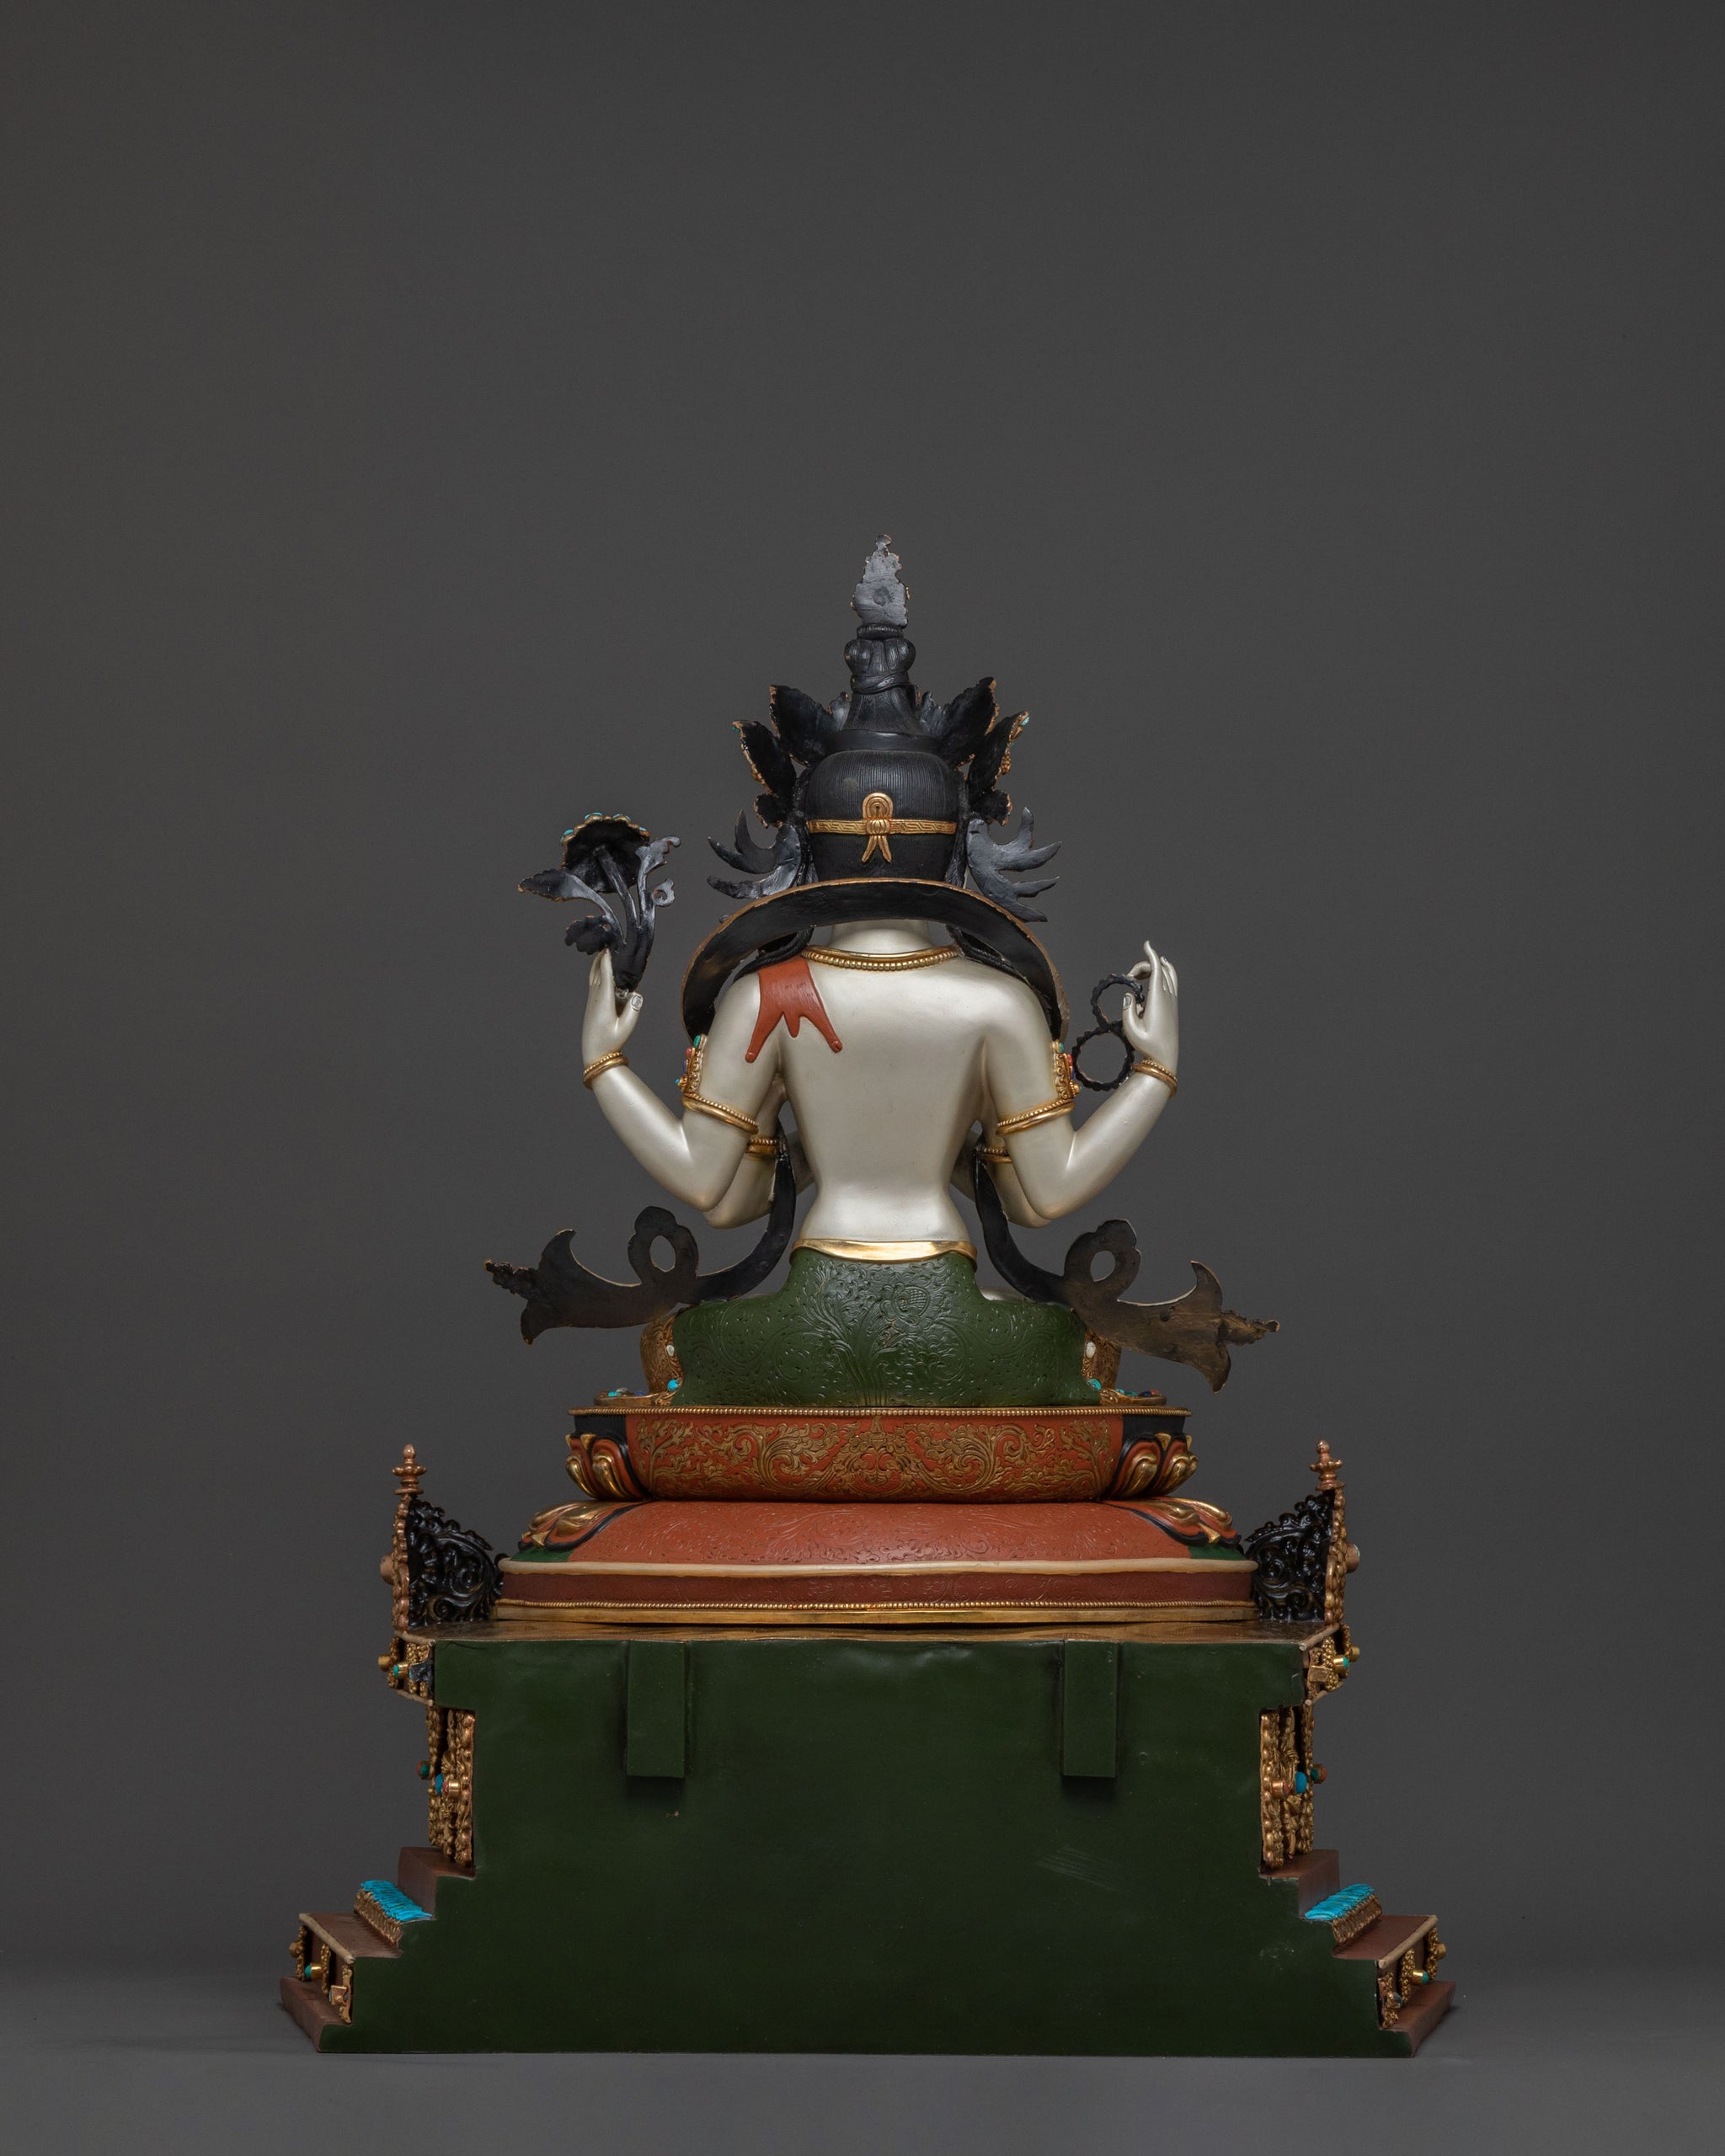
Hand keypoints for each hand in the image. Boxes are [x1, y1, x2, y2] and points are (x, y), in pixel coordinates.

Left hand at [582, 950, 642, 1064]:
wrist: (594, 1054)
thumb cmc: (610, 1042)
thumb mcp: (626, 1028)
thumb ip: (633, 1011)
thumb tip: (637, 994)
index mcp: (604, 1002)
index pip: (605, 975)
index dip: (607, 960)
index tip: (609, 947)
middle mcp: (595, 998)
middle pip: (597, 972)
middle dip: (602, 957)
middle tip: (608, 943)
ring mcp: (591, 1001)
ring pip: (593, 976)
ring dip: (598, 963)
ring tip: (604, 952)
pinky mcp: (591, 1005)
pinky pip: (593, 983)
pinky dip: (597, 973)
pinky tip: (600, 970)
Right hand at [1121, 942, 1177, 1072]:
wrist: (1165, 1057)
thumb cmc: (1147, 1045)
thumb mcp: (1131, 1029)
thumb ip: (1127, 1008)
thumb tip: (1129, 994)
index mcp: (1158, 999)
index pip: (1156, 970)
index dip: (1151, 955)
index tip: (1146, 944)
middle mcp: (1168, 997)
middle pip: (1160, 969)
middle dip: (1145, 965)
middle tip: (1130, 978)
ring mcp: (1173, 1000)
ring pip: (1168, 974)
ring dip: (1154, 968)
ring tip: (1139, 977)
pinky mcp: (1173, 1005)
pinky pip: (1171, 982)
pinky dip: (1162, 974)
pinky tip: (1153, 979)